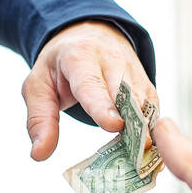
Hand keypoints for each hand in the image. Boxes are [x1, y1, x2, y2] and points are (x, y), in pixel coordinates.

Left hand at [22, 19, 158, 160]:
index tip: (114, 126)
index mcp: (79, 57)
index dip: (103, 105)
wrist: (88, 35)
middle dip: (134, 122)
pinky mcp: (146, 83)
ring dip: (146, 130)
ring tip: (144, 158)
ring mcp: (133, 71)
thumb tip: (39, 154)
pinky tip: (150, 151)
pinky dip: (153, 130)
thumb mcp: (38, 87)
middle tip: (137, 153)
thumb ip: (39, 120)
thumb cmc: (59, 66)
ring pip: (144, 102)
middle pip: (126, 94)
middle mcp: (111, 60)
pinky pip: (153, 108)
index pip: (91, 84)